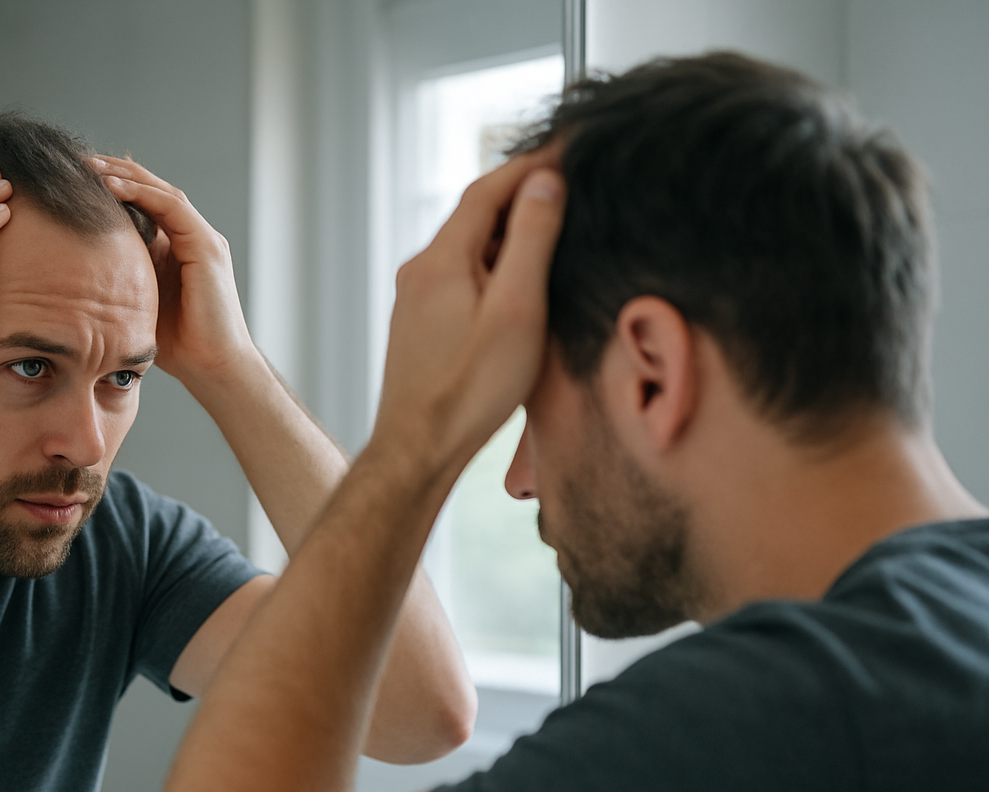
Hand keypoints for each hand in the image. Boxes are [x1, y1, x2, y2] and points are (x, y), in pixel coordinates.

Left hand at [95, 156, 257, 385]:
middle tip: (78, 160)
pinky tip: (112, 188)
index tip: (77, 179)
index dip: (113, 186)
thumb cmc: (177, 343)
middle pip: (152, 189)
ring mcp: (202, 239)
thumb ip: (121, 275)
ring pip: (162, 191)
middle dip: (116, 171)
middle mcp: (191, 236)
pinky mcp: (206, 247)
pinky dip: (142, 194)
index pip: (144, 202)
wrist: (212, 366)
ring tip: (91, 166)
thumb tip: (76, 266)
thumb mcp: (138, 300)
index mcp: (177, 246)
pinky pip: (172, 208)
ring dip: (125, 175)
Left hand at [371, 153, 564, 479]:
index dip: (532, 163)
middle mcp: (420, 271)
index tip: (570, 146)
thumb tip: (544, 183)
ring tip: (556, 235)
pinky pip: (462, 275)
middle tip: (572, 185)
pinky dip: (495, 266)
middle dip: (525, 195)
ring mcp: (416, 298)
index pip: (490, 188)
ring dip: (512, 234)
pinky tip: (521, 287)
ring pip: (471, 247)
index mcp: (441, 259)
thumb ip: (532, 240)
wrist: (418, 448)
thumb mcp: (517, 308)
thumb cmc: (469, 390)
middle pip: (478, 214)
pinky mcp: (420, 324)